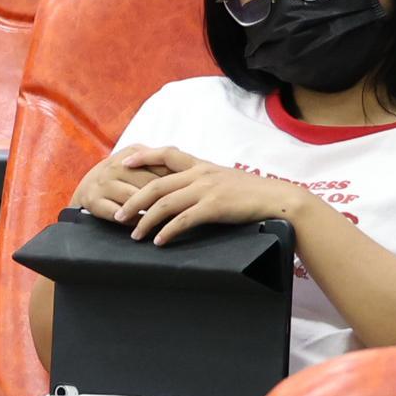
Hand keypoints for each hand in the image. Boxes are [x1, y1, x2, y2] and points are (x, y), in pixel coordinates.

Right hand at [70, 144, 201, 222]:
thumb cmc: (123, 174)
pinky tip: (143, 228)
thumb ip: (160, 159)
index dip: (179, 182)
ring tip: (167, 223)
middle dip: (168, 200)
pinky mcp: (93, 200)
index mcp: (132, 152)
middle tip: (186, 213)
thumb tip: (187, 161)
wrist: (87, 186)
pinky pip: (116, 214)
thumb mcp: (139, 159)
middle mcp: (116, 165)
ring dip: (150, 213)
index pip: (161, 166)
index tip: (193, 196)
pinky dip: (131, 222)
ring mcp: (104, 182)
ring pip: (133, 199)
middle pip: (149, 184)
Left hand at [122, 157, 308, 246]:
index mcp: (201, 165)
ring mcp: (206, 189)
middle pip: (156, 184)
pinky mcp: (214, 207)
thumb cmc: (251, 192)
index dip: (142, 157)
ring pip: (165, 204)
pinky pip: (184, 220)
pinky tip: (159, 241)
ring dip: (146, 221)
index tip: (123, 163)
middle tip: (118, 216)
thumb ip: (203, 179)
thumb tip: (184, 188)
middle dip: (133, 200)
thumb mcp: (224, 178)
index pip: (165, 154)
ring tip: (134, 235)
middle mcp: (200, 174)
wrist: (277, 199)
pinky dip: (168, 231)